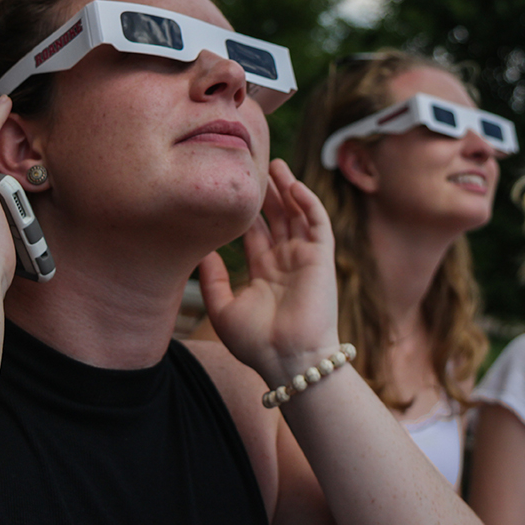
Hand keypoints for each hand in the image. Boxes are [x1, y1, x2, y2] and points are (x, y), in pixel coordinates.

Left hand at [198, 159, 339, 384]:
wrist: (289, 360)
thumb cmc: (257, 343)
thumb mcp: (223, 310)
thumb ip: (212, 281)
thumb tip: (202, 253)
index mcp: (264, 273)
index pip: (254, 232)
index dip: (245, 210)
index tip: (232, 187)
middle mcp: (285, 262)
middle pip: (276, 218)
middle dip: (267, 192)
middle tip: (254, 164)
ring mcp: (305, 259)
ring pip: (297, 214)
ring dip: (288, 190)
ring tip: (276, 165)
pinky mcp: (321, 258)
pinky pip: (317, 223)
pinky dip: (308, 202)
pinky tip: (294, 186)